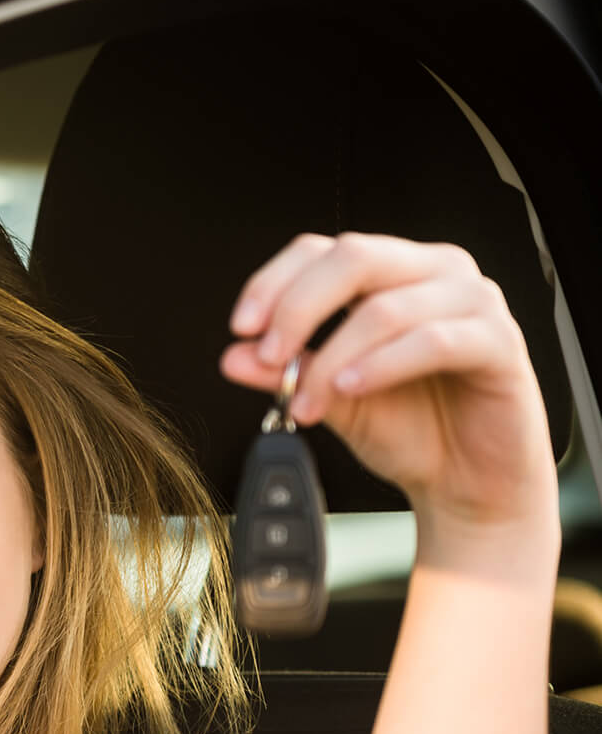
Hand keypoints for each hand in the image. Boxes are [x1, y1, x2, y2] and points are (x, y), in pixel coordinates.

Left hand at [219, 232, 557, 559]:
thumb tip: (232, 356)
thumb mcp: (331, 399)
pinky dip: (382, 365)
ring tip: (305, 402)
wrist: (467, 483)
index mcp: (392, 273)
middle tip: (268, 359)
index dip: (273, 283)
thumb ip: (286, 372)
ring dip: (333, 358)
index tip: (241, 329)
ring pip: (385, 307)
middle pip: (353, 258)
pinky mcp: (501, 342)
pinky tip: (351, 390)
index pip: (321, 250)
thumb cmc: (411, 430)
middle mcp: (434, 272)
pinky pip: (434, 340)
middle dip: (297, 310)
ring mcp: (473, 302)